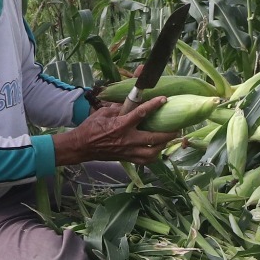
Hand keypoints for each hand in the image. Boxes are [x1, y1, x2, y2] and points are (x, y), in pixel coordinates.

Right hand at [53, 96, 179, 166]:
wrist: (82, 147)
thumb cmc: (91, 127)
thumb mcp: (104, 112)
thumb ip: (119, 108)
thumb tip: (132, 103)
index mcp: (121, 125)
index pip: (141, 113)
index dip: (154, 105)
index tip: (164, 99)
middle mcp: (127, 140)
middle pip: (154, 137)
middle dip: (168, 133)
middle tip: (177, 128)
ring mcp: (128, 151)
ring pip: (152, 153)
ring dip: (163, 146)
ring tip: (169, 139)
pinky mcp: (127, 159)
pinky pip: (145, 160)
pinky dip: (154, 156)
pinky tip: (158, 150)